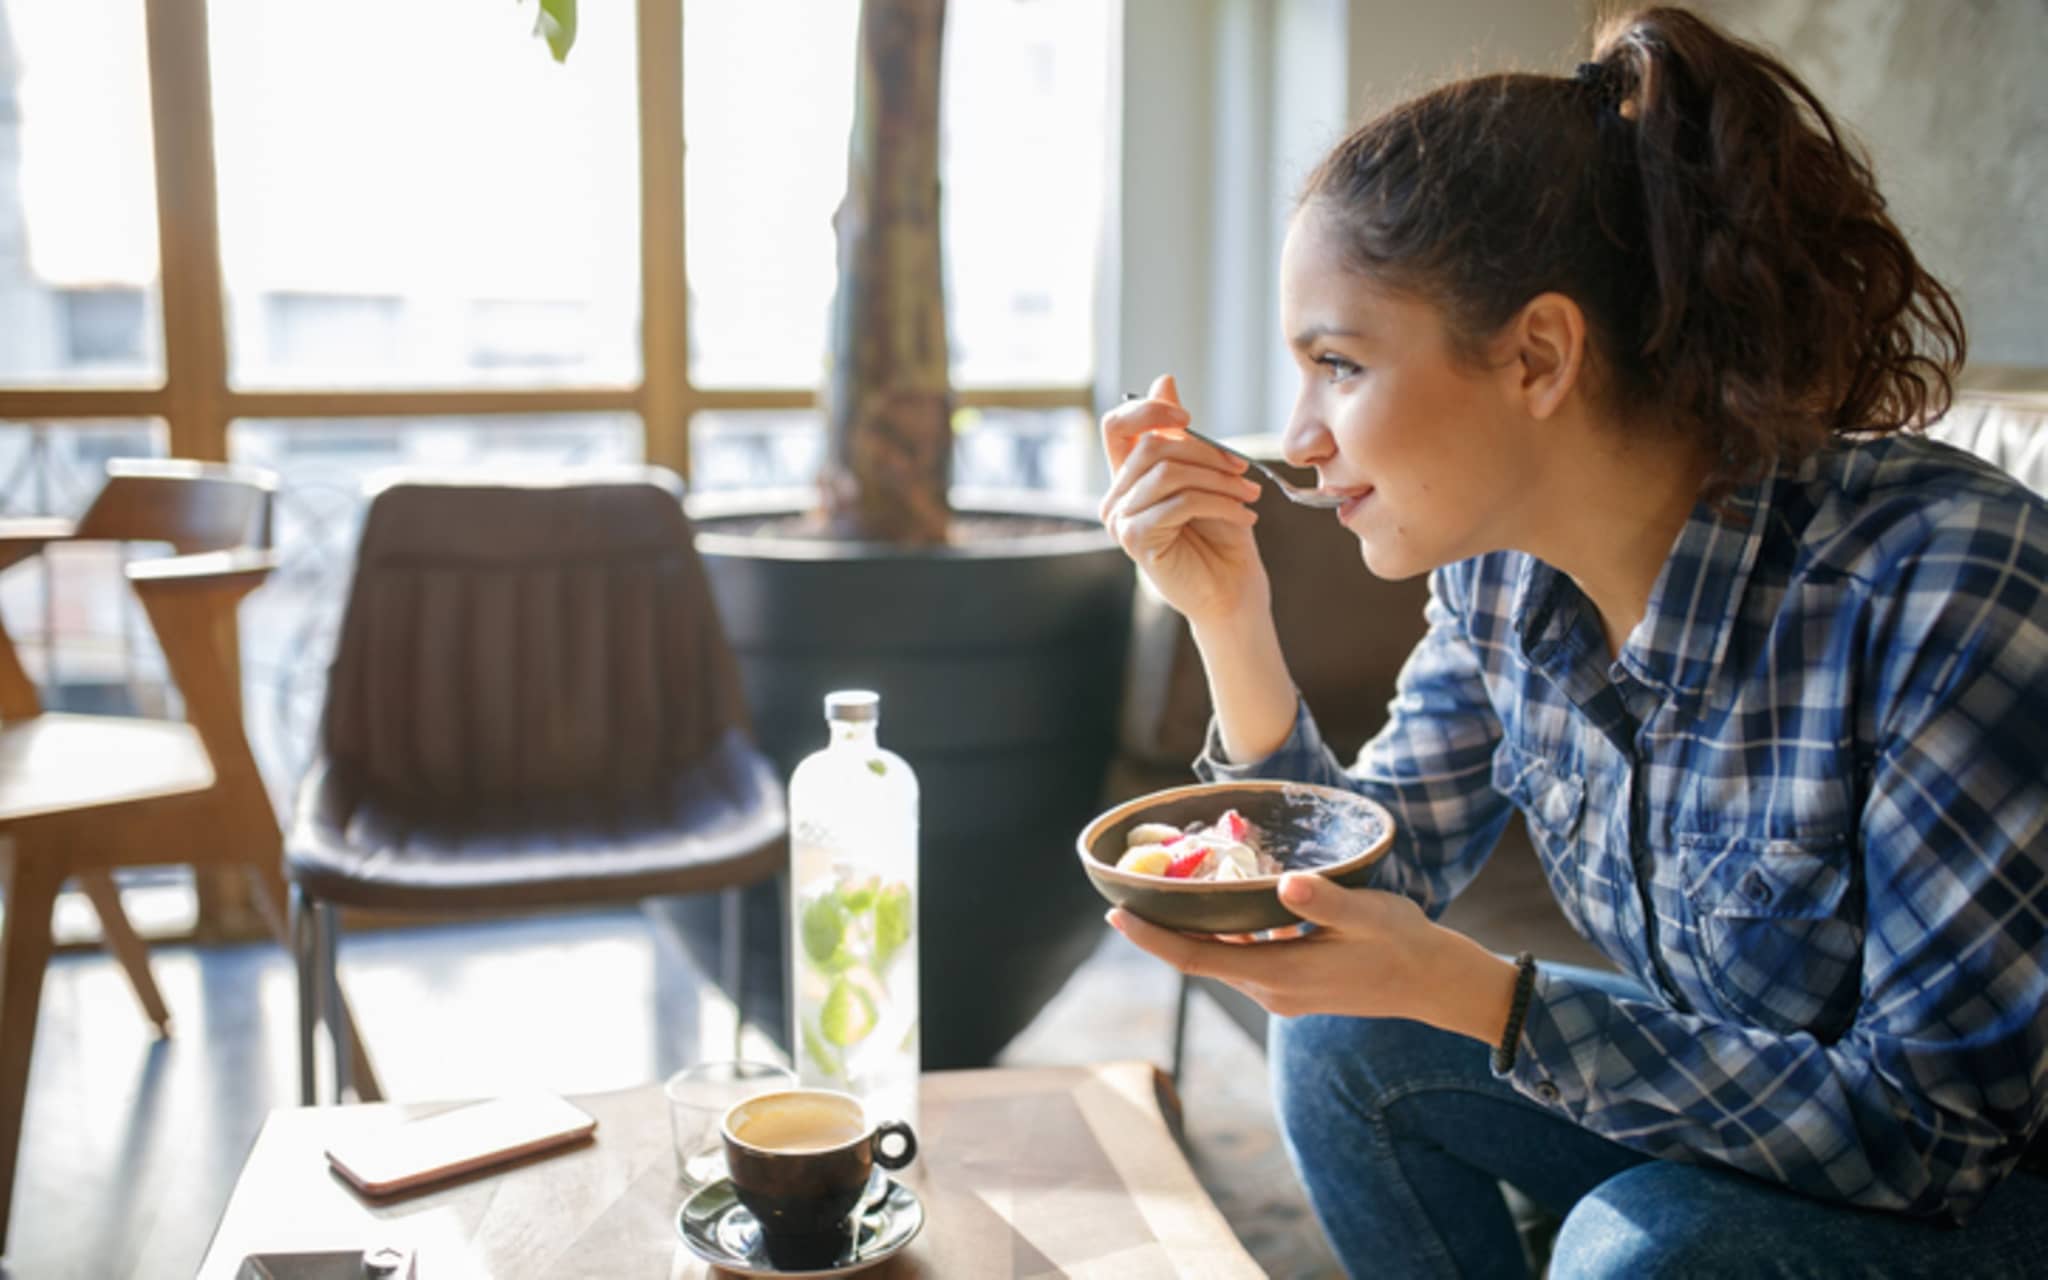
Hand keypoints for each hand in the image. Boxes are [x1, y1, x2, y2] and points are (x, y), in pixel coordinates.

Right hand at [1099, 374, 1269, 627]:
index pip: (1117, 425)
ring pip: (1168, 472)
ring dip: (1218, 479)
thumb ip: (1183, 435)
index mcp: (1129, 476)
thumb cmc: (1221, 535)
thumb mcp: (1208, 475)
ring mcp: (1121, 520)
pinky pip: (1178, 502)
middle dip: (1205, 452)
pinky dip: (1219, 503)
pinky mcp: (1135, 540)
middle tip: (1243, 469)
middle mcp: (1116, 496)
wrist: (1232, 591)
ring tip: (1249, 495)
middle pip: (1152, 446)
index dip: (1148, 411)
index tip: (1187, 419)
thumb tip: (1165, 381)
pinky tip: (1245, 517)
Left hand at [1106, 873, 1519, 1041]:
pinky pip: (1244, 956)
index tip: (1115, 914)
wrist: (1435, 983)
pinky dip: (1226, 930)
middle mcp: (1271, 990)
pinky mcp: (1293, 984)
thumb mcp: (1369, 914)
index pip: (1197, 958)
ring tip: (1166, 884)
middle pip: (1200, 958)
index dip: (1153, 938)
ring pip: (1222, 957)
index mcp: (1280, 976)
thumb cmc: (1403, 943)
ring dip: (1194, 926)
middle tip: (1131, 883)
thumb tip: (1285, 884)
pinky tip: (1224, 897)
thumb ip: (1325, 900)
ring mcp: (1281, 991)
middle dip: (1162, 926)